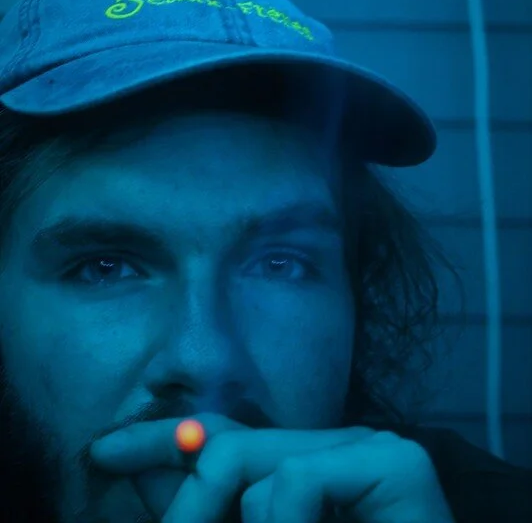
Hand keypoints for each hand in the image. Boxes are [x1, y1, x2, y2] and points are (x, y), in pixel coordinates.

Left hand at [91, 412, 454, 522]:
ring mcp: (372, 448)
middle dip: (189, 499)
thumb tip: (146, 470)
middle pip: (234, 446)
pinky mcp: (401, 463)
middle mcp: (338, 447)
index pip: (225, 436)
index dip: (163, 441)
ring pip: (261, 471)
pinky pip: (296, 481)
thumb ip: (211, 510)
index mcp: (307, 466)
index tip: (103, 452)